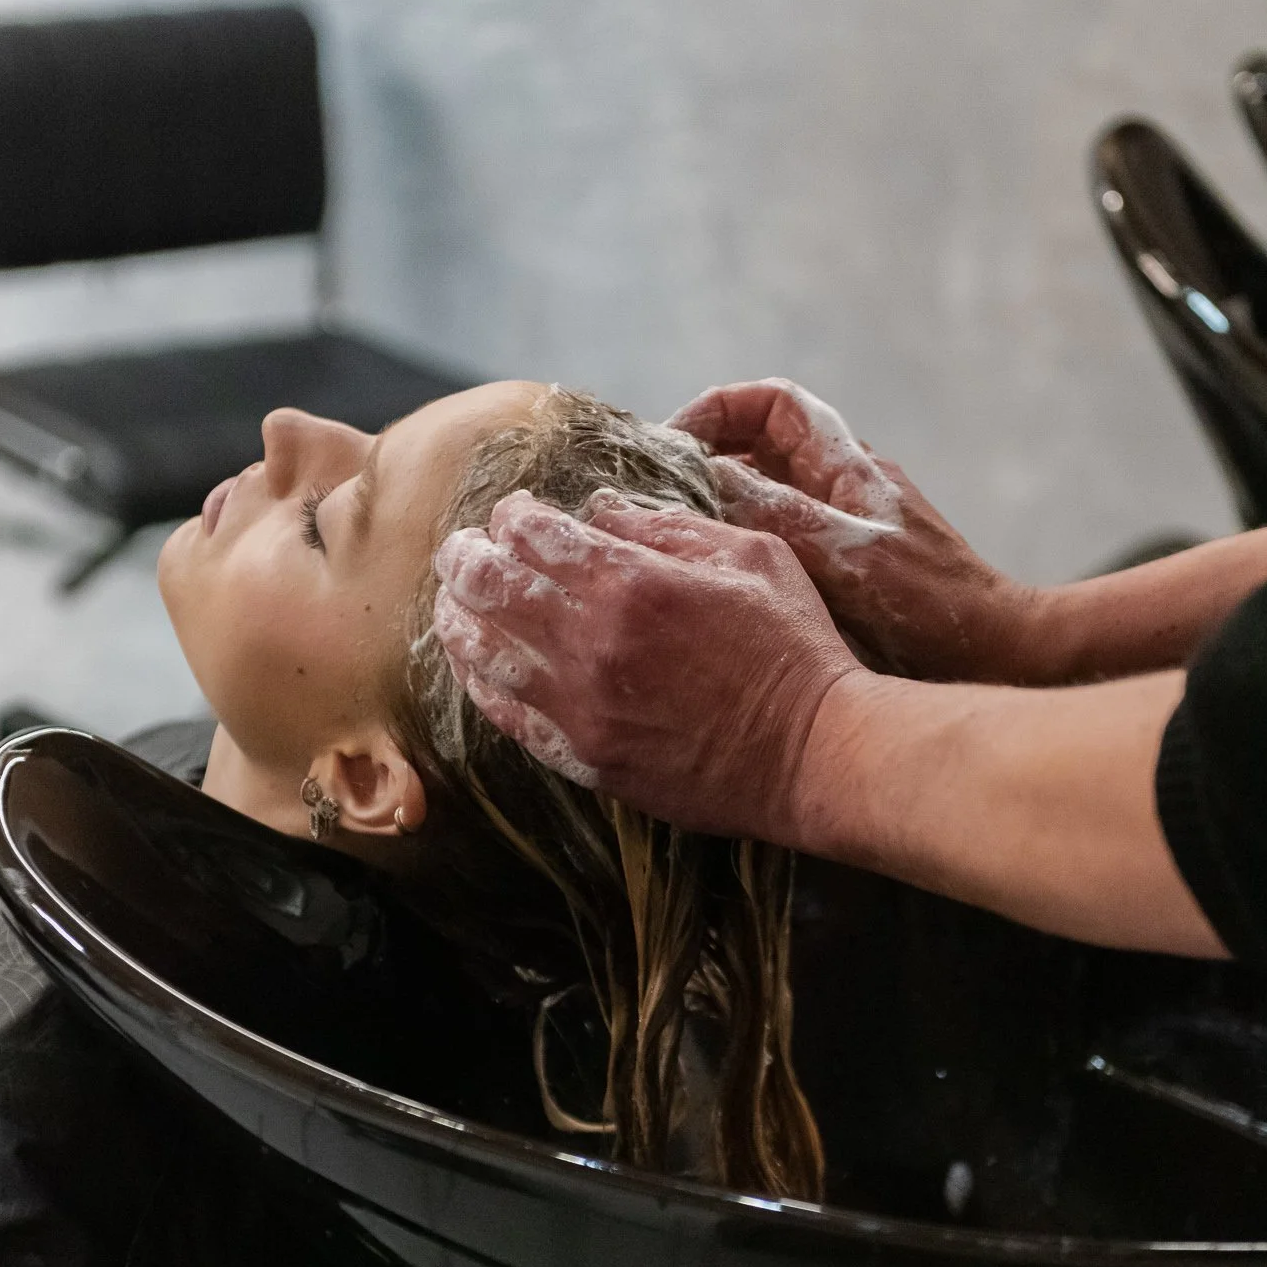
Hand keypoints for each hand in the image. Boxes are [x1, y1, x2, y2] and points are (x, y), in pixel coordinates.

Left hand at [432, 487, 859, 842]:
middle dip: (466, 558)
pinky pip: (504, 716)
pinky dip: (478, 682)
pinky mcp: (584, 756)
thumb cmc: (792, 645)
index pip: (531, 532)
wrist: (814, 751)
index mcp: (631, 581)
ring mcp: (580, 705)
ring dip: (458, 617)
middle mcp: (590, 642)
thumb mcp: (750, 552)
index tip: (516, 513)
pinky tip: (473, 663)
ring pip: (481, 652)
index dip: (512, 515)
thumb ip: (667, 526)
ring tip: (452, 601)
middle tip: (462, 551)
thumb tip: (600, 510)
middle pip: (488, 586)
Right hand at [671, 379, 1041, 682]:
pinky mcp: (843, 572)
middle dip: (703, 460)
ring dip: (717, 508)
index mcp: (847, 464)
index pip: (772, 403)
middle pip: (758, 446)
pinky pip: (777, 542)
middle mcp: (842, 486)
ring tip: (672, 540)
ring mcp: (843, 529)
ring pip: (763, 497)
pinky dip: (740, 549)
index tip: (671, 448)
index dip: (716, 411)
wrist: (996, 655)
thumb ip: (772, 511)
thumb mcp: (841, 554)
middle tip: (654, 498)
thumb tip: (703, 474)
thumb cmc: (930, 607)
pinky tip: (716, 583)